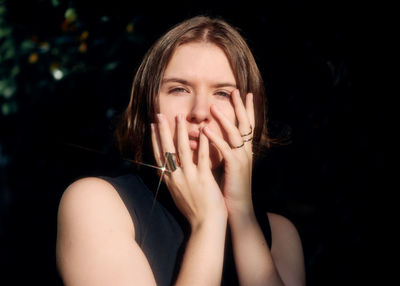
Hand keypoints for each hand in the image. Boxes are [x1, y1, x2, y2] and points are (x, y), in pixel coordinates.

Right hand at [151, 113, 226, 228]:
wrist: (205, 226)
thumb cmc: (194, 211)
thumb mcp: (178, 195)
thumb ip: (173, 180)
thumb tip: (167, 169)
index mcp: (169, 181)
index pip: (159, 156)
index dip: (155, 140)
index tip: (152, 126)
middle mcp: (176, 178)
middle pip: (167, 150)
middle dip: (162, 131)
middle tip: (160, 114)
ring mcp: (190, 178)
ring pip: (182, 150)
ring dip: (180, 132)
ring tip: (180, 116)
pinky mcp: (204, 180)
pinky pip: (203, 158)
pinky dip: (203, 144)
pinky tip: (204, 131)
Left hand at [202, 90, 254, 213]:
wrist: (238, 209)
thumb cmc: (229, 189)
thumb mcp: (227, 167)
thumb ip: (220, 151)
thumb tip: (206, 137)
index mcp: (244, 151)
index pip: (247, 126)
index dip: (247, 110)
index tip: (245, 94)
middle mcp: (246, 152)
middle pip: (245, 124)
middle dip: (241, 107)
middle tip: (235, 91)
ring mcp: (242, 158)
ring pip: (235, 133)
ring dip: (224, 119)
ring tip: (213, 107)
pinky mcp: (235, 167)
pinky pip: (225, 149)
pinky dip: (215, 138)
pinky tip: (205, 130)